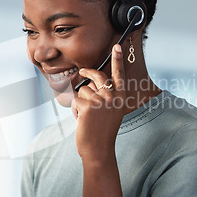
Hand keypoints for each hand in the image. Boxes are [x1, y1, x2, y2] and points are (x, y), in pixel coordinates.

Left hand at [73, 44, 126, 162]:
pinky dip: (75, 109)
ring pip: (84, 90)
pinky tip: (81, 120)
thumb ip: (104, 97)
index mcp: (121, 98)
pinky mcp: (87, 106)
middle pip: (97, 76)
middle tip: (82, 72)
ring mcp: (100, 101)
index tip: (117, 45)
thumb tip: (88, 84)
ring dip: (81, 101)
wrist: (98, 150)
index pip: (119, 75)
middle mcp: (113, 97)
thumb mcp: (110, 112)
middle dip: (88, 72)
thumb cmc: (102, 131)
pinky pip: (76, 100)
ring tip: (87, 116)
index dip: (117, 60)